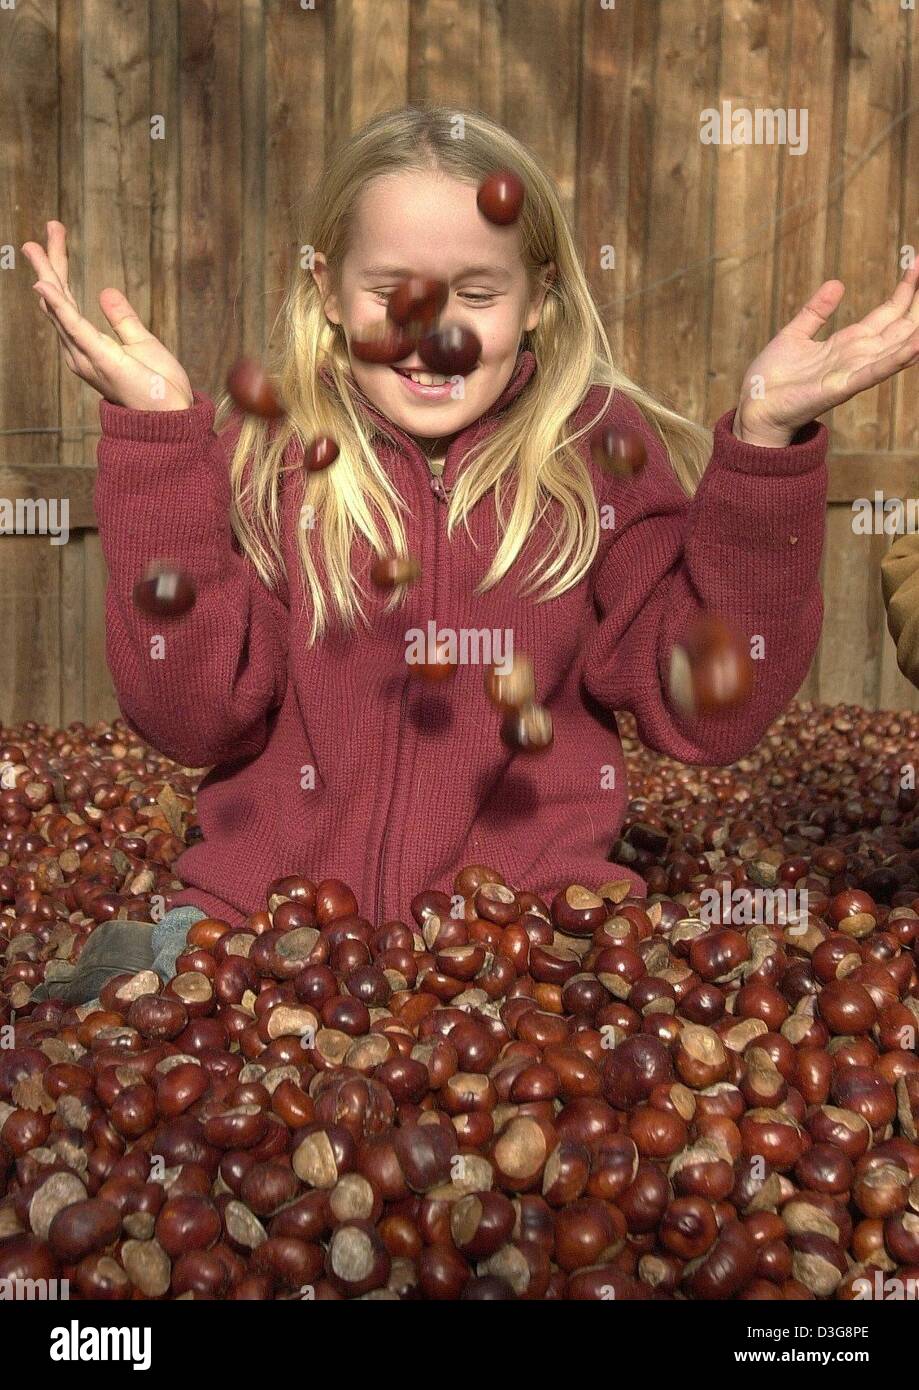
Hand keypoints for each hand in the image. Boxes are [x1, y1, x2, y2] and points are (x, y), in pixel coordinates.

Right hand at [22, 221, 193, 410]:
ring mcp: (87, 355)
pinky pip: (75, 328)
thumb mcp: (142, 343)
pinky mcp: (100, 358)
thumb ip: (122, 319)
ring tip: (37, 247)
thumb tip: (105, 291)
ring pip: (61, 308)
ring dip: (49, 276)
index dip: (60, 269)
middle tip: (44, 232)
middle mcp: (80, 350)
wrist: (171, 418)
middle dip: (51, 264)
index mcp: (89, 345)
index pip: (68, 301)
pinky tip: (45, 286)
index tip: (55, 237)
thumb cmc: (158, 388)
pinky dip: (59, 307)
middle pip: (59, 300)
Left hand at [735, 264, 918, 442]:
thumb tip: (837, 283)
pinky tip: (916, 345)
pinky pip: (874, 372)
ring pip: (895, 348)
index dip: (905, 290)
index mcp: (848, 343)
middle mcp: (857, 356)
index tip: (917, 263)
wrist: (755, 407)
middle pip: (899, 327)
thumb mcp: (795, 334)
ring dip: (917, 332)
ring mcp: (852, 373)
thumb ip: (816, 311)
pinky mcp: (841, 388)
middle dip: (918, 303)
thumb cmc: (772, 378)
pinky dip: (896, 359)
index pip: (888, 313)